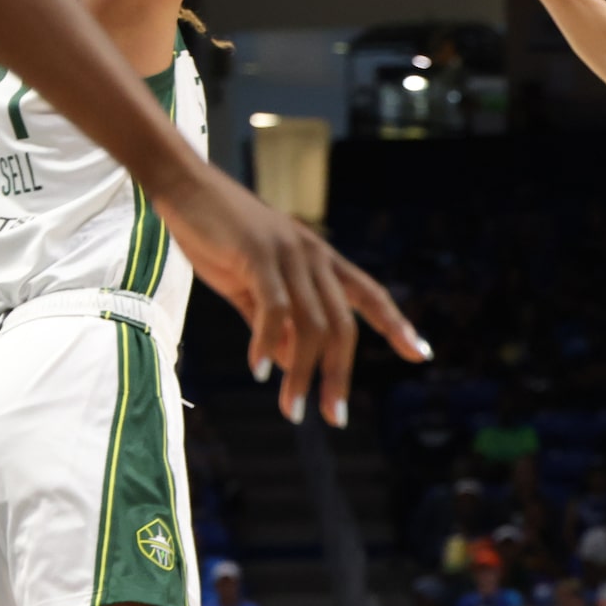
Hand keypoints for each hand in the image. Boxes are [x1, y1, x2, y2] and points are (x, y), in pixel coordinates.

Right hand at [151, 164, 429, 425]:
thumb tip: (288, 363)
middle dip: (340, 375)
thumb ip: (272, 323)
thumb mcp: (251, 286)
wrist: (185, 188)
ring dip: (302, 374)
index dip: (396, 324)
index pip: (370, 294)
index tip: (420, 354)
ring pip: (311, 325)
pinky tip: (258, 372)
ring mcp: (290, 254)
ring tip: (292, 409)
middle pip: (342, 326)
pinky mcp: (259, 254)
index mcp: (320, 260)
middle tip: (334, 417)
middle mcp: (315, 256)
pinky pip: (275, 309)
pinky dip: (268, 344)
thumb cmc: (218, 236)